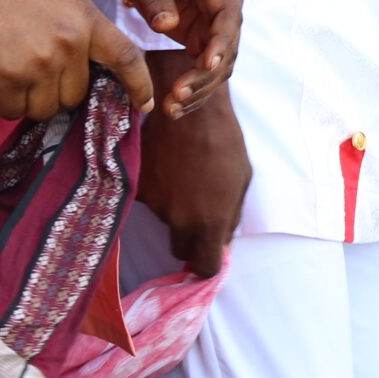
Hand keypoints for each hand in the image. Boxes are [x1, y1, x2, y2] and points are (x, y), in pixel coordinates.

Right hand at [0, 0, 150, 120]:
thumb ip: (81, 27)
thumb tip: (92, 62)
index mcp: (86, 19)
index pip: (126, 57)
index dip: (138, 85)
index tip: (144, 104)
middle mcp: (68, 43)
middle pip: (76, 94)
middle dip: (59, 90)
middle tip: (37, 70)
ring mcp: (37, 62)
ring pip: (46, 108)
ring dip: (31, 99)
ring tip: (14, 71)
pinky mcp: (5, 77)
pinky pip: (12, 110)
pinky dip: (5, 103)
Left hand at [98, 0, 240, 116]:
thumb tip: (167, 27)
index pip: (229, 11)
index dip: (222, 40)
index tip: (207, 64)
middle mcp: (221, 1)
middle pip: (228, 42)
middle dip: (207, 73)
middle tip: (178, 96)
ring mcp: (211, 20)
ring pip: (219, 60)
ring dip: (201, 86)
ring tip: (173, 108)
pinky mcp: (199, 34)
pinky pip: (203, 65)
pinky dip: (192, 86)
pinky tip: (175, 106)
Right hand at [136, 67, 249, 276]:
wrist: (188, 111)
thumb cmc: (225, 143)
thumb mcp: (241, 181)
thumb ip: (230, 218)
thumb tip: (223, 247)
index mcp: (210, 222)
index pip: (206, 266)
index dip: (209, 263)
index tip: (211, 253)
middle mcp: (179, 220)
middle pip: (180, 250)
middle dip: (190, 240)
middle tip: (200, 215)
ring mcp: (155, 206)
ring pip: (165, 222)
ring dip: (176, 209)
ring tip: (187, 177)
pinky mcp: (137, 190)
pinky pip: (150, 200)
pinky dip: (159, 190)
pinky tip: (169, 168)